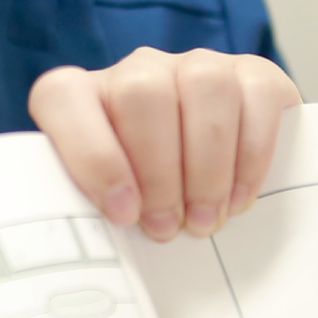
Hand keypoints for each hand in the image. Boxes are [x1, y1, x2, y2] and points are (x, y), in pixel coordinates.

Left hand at [30, 47, 299, 240]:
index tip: (122, 213)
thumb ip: (98, 210)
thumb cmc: (152, 196)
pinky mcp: (253, 72)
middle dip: (158, 170)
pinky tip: (239, 197)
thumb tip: (97, 252)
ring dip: (206, 165)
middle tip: (168, 226)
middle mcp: (140, 71)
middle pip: (141, 92)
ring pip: (202, 86)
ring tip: (206, 218)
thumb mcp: (118, 204)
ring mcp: (198, 65)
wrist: (219, 173)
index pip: (62, 97)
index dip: (89, 152)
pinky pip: (255, 95)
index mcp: (88, 96)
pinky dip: (250, 154)